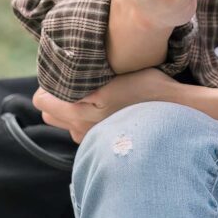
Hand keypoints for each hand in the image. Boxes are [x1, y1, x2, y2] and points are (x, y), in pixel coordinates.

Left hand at [34, 69, 177, 144]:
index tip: (68, 75)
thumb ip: (74, 86)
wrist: (175, 112)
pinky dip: (89, 119)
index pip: (42, 101)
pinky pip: (85, 130)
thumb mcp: (108, 81)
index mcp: (77, 114)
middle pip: (51, 114)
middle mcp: (80, 132)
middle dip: (59, 99)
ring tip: (98, 95)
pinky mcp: (104, 142)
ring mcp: (92, 140)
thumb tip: (43, 95)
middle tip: (82, 84)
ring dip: (75, 110)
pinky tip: (109, 109)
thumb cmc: (144, 90)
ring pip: (69, 122)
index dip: (50, 85)